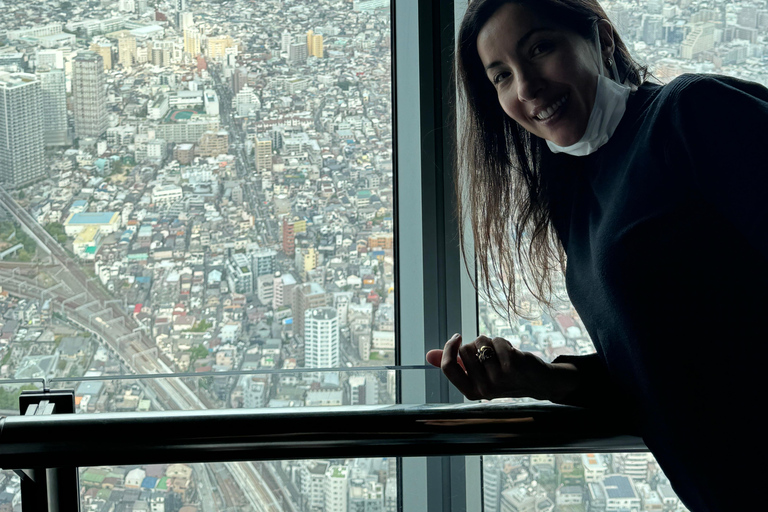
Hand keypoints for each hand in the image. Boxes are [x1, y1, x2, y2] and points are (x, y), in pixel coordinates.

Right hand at [426, 334, 578, 401]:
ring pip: (480, 342)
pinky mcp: (511, 366)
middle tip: (490, 354)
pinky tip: (512, 353)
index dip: (449, 348)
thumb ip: (454, 364)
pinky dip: (503, 342)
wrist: (537, 382)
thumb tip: (429, 356)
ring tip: (501, 354)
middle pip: (464, 350)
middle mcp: (483, 389)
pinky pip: (496, 340)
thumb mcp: (478, 373)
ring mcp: (498, 378)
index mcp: (471, 392)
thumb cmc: (505, 376)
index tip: (456, 338)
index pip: (449, 368)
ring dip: (490, 342)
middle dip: (475, 344)